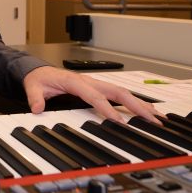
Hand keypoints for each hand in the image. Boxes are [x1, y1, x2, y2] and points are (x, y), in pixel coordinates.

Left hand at [22, 66, 161, 122]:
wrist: (38, 70)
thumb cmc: (39, 78)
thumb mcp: (33, 87)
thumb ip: (35, 97)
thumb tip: (37, 108)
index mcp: (75, 81)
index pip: (95, 96)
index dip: (108, 109)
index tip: (120, 122)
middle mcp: (89, 81)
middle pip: (118, 92)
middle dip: (136, 106)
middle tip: (152, 120)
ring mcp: (95, 84)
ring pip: (122, 93)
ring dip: (140, 105)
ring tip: (158, 118)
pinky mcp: (98, 88)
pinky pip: (118, 95)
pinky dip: (134, 103)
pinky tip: (145, 111)